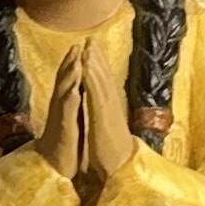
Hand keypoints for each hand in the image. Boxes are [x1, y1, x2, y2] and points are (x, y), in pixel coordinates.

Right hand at [32, 48, 86, 177]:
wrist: (54, 164)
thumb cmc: (64, 141)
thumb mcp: (71, 118)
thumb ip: (73, 103)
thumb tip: (78, 88)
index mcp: (65, 104)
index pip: (69, 79)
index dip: (74, 62)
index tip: (81, 45)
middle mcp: (60, 107)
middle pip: (64, 80)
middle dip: (70, 62)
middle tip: (77, 44)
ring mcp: (60, 117)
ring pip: (64, 92)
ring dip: (70, 76)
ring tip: (76, 60)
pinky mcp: (63, 129)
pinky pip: (66, 113)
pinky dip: (70, 100)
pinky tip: (75, 90)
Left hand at [82, 36, 139, 181]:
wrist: (119, 166)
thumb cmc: (112, 152)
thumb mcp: (107, 130)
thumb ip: (105, 119)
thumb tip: (104, 114)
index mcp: (109, 108)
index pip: (104, 83)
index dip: (99, 67)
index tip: (93, 52)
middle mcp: (110, 103)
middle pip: (103, 75)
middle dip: (96, 57)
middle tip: (90, 39)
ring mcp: (107, 107)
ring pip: (99, 79)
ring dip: (94, 60)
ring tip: (87, 45)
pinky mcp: (102, 113)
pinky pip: (95, 90)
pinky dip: (90, 74)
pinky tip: (85, 63)